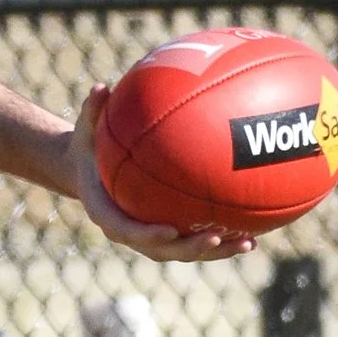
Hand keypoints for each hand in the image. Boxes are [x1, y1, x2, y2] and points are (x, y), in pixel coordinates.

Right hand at [68, 90, 265, 263]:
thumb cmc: (88, 150)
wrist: (88, 173)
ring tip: (248, 241)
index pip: (127, 231)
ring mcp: (150, 237)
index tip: (170, 230)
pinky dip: (222, 240)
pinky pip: (194, 239)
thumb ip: (91, 112)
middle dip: (192, 247)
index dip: (149, 235)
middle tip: (216, 235)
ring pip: (185, 251)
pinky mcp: (167, 233)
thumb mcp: (84, 131)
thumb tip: (99, 85)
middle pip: (163, 250)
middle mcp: (130, 231)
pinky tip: (253, 233)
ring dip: (217, 250)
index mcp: (106, 214)